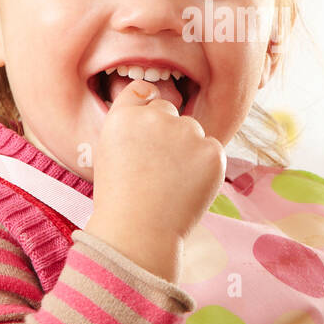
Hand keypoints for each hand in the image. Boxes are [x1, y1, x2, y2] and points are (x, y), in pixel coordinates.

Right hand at [83, 80, 226, 281]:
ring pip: (193, 132)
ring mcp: (187, 132)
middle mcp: (155, 116)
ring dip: (188, 151)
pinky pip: (211, 152)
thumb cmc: (121, 199)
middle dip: (167, 133)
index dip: (147, 106)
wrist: (139, 233)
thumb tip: (156, 103)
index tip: (148, 128)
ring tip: (170, 184)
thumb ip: (133, 125)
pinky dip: (205, 168)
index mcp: (124, 116)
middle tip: (157, 170)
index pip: (143, 91)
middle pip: (170, 112)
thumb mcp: (110, 153)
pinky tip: (187, 188)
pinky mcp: (212, 151)